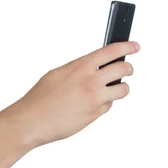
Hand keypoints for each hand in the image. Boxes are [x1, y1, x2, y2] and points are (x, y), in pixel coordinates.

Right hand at [13, 41, 139, 147]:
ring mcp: (95, 99)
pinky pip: (108, 106)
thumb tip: (93, 68)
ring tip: (111, 89)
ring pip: (123, 90)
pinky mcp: (95, 114)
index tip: (134, 46)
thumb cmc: (40, 98)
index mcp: (80, 67)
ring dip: (121, 88)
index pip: (112, 51)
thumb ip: (78, 70)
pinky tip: (90, 105)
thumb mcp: (57, 74)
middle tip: (127, 70)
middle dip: (129, 69)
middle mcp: (91, 81)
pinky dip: (103, 104)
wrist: (32, 120)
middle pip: (124, 69)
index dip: (127, 47)